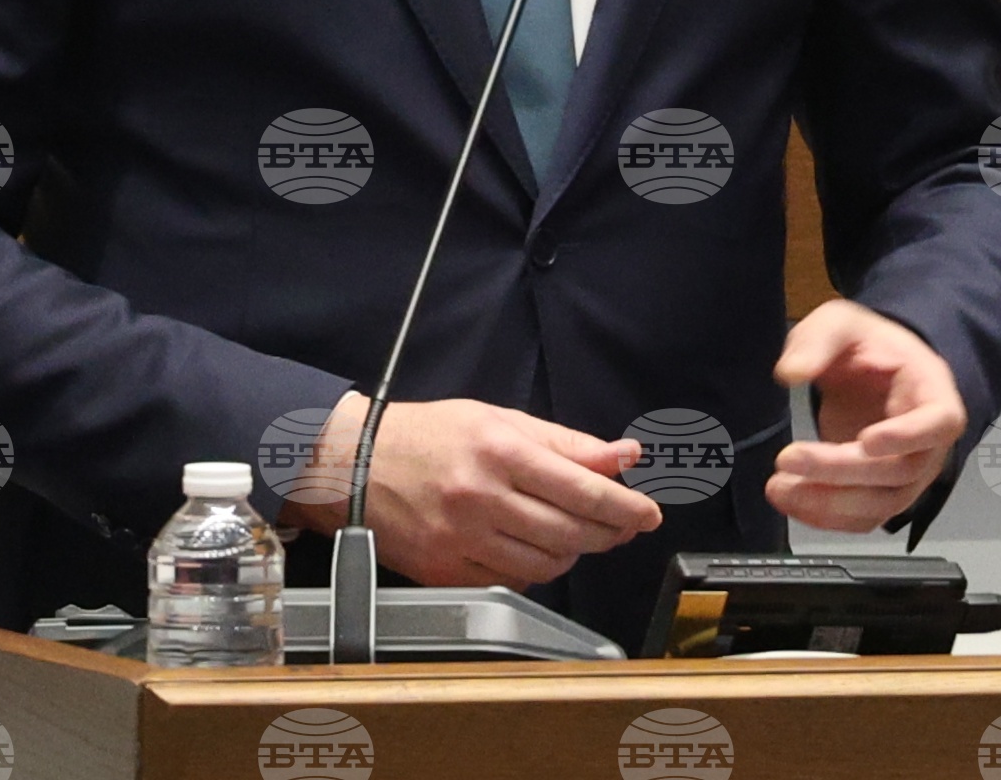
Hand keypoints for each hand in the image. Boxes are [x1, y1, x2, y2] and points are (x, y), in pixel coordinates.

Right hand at [277, 392, 662, 588]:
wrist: (352, 465)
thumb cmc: (428, 436)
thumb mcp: (499, 420)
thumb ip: (565, 443)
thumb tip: (624, 456)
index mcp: (498, 451)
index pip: (582, 488)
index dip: (625, 506)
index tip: (649, 514)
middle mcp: (480, 497)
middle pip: (570, 532)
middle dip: (609, 532)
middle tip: (622, 525)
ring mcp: (460, 539)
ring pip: (546, 563)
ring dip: (574, 552)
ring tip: (577, 533)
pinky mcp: (445, 571)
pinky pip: (511, 581)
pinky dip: (534, 568)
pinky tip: (533, 548)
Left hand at [767, 299, 966, 532]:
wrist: (871, 370)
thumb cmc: (865, 345)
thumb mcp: (841, 324)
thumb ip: (817, 341)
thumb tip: (789, 373)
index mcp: (933, 394)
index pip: (938, 422)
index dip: (907, 436)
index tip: (865, 439)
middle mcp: (929, 444)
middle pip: (899, 471)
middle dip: (841, 471)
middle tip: (788, 458)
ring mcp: (909, 476)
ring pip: (880, 505)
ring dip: (829, 503)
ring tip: (778, 486)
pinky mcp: (883, 494)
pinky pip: (863, 518)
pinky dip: (826, 516)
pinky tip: (790, 499)